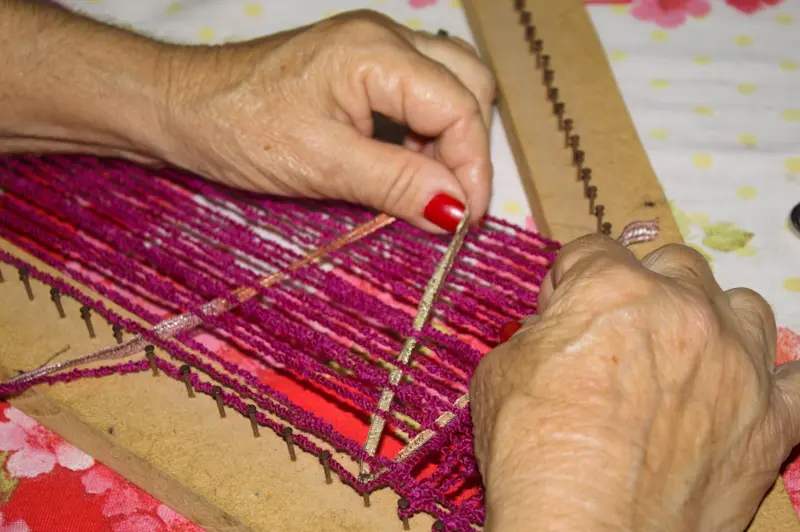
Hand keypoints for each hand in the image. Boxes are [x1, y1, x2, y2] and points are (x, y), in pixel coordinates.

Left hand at [156, 10, 495, 231]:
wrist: (181, 106)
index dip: (473, 166)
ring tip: (422, 187)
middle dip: (468, 145)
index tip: (464, 221)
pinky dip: (423, 132)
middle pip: (467, 83)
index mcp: (376, 53)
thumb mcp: (322, 165)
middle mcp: (384, 37)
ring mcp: (372, 47)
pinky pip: (417, 93)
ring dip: (447, 140)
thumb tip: (456, 211)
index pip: (459, 106)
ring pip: (447, 86)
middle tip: (450, 201)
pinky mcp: (359, 64)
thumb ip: (396, 183)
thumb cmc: (239, 129)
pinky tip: (402, 165)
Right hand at [471, 234, 799, 530]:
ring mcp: (736, 362)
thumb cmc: (531, 456)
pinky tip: (748, 386)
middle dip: (644, 289)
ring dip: (711, 318)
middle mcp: (683, 309)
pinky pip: (797, 377)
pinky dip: (772, 377)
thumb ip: (535, 335)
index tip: (561, 310)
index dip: (570, 280)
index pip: (593, 251)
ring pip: (742, 304)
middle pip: (675, 263)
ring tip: (684, 355)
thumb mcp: (500, 374)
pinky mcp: (771, 420)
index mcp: (611, 289)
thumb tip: (552, 334)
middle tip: (619, 334)